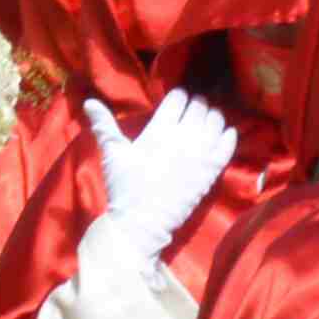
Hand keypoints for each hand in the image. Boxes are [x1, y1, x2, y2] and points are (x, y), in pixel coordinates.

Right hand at [91, 93, 239, 262]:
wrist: (142, 222)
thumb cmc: (125, 188)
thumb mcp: (112, 154)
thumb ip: (104, 125)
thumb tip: (89, 102)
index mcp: (159, 130)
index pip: (178, 98)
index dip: (178, 96)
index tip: (177, 101)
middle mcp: (183, 137)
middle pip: (200, 105)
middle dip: (196, 104)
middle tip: (192, 110)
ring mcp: (201, 153)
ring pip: (217, 120)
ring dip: (213, 116)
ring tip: (206, 121)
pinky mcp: (212, 170)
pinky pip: (229, 143)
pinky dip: (228, 134)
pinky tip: (223, 134)